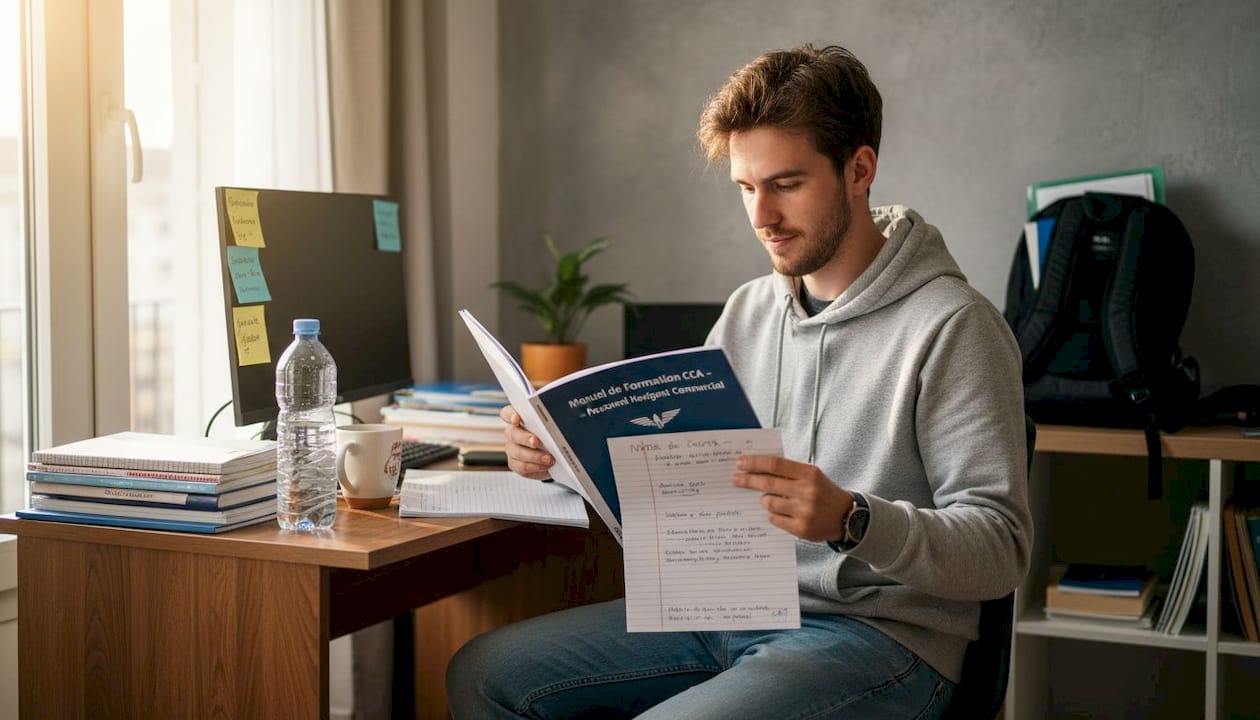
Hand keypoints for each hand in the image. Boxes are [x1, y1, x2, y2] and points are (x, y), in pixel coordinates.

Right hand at [500, 405, 554, 479]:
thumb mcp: (557, 424)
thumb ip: (555, 419)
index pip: (507, 413)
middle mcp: (513, 433)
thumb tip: (565, 415)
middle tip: (536, 442)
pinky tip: (546, 466)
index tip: (517, 418)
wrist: (558, 454)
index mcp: (520, 419)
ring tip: (549, 459)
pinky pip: (521, 467)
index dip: (510, 415)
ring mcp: (513, 449)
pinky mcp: (516, 464)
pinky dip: (534, 467)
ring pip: (516, 452)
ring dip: (532, 456)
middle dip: (524, 438)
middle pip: (512, 433)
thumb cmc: (555, 435)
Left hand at [731, 454, 853, 541]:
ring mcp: (804, 511)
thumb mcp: (811, 476)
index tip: (739, 462)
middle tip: (734, 479)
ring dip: (764, 500)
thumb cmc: (823, 493)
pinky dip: (773, 515)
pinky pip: (774, 519)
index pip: (776, 464)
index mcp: (809, 473)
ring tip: (770, 500)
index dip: (755, 462)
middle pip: (768, 483)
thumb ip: (789, 471)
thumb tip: (756, 468)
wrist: (847, 517)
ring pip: (769, 503)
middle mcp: (807, 491)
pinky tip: (781, 513)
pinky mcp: (801, 528)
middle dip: (747, 480)